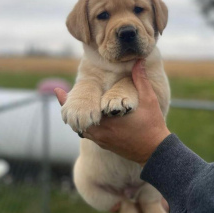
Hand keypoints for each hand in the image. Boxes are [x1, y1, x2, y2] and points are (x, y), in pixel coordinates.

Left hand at [55, 59, 169, 165]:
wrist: (156, 152)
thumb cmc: (153, 125)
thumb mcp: (149, 100)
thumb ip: (140, 80)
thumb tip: (138, 60)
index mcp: (108, 120)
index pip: (82, 109)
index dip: (68, 100)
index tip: (57, 90)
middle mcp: (101, 133)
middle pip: (78, 121)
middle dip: (71, 110)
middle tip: (64, 97)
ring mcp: (102, 141)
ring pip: (82, 129)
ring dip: (79, 119)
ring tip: (74, 108)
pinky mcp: (106, 146)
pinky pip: (90, 136)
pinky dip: (86, 127)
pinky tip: (89, 119)